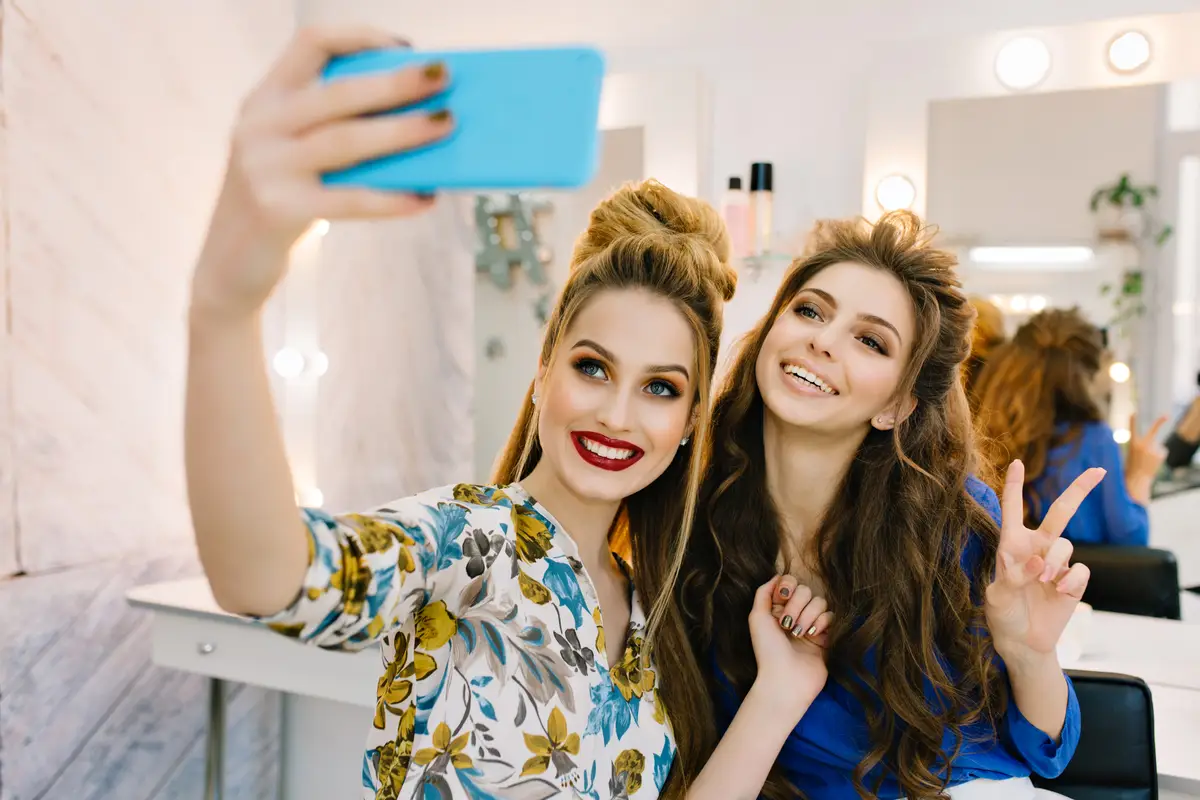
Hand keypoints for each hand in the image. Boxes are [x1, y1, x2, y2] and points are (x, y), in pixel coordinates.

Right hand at [191, 25, 452, 318]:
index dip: (360, 36)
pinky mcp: (279, 210)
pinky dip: (393, 198)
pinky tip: (425, 198)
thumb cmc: (281, 200)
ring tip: (447, 125)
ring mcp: (265, 167)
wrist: (227, 263)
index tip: (405, 48)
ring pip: (347, 140)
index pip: (310, 43)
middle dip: (397, 81)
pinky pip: (350, 199)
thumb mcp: (291, 151)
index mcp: (265, 98)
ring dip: (404, 131)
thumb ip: (332, 127)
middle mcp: (259, 125)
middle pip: (339, 91)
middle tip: (446, 77)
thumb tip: (416, 114)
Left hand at [748, 576, 831, 714]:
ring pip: (820, 602)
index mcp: (778, 609)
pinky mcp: (827, 636)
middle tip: (787, 624)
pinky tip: (814, 636)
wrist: (786, 679)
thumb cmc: (768, 650)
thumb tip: (776, 576)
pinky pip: (831, 616)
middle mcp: (795, 614)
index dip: (788, 588)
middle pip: (806, 590)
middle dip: (797, 605)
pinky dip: (822, 623)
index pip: (790, 583)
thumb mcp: (757, 618)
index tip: (782, 598)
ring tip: (799, 634)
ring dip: (808, 616)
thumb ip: (764, 593)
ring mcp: (811, 625)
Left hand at [984, 460, 1103, 662]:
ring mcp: (1057, 563)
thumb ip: (1014, 577)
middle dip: (1079, 490)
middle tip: (1098, 471)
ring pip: (1066, 544)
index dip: (1013, 486)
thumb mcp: (998, 597)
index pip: (1012, 509)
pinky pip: (1081, 570)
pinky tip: (1059, 593)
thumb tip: (1039, 562)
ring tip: (1043, 581)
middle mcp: (1037, 548)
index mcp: (1011, 544)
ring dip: (1055, 560)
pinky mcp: (1074, 581)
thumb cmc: (1003, 614)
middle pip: (1061, 512)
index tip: (1016, 462)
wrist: (1024, 641)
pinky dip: (1071, 581)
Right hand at [1125, 412, 1167, 483]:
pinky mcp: (1161, 454)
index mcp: (1133, 445)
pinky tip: (1153, 462)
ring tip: (1147, 461)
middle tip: (1167, 415)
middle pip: (1153, 430)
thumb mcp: (1132, 454)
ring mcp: (1154, 449)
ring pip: (1156, 445)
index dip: (1133, 421)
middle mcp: (1144, 445)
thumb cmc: (1131, 467)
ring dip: (1154, 451)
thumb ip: (1142, 446)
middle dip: (1160, 421)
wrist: (1138, 479)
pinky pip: (1161, 451)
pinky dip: (1158, 455)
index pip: (1132, 430)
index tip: (1133, 412)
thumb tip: (1157, 443)